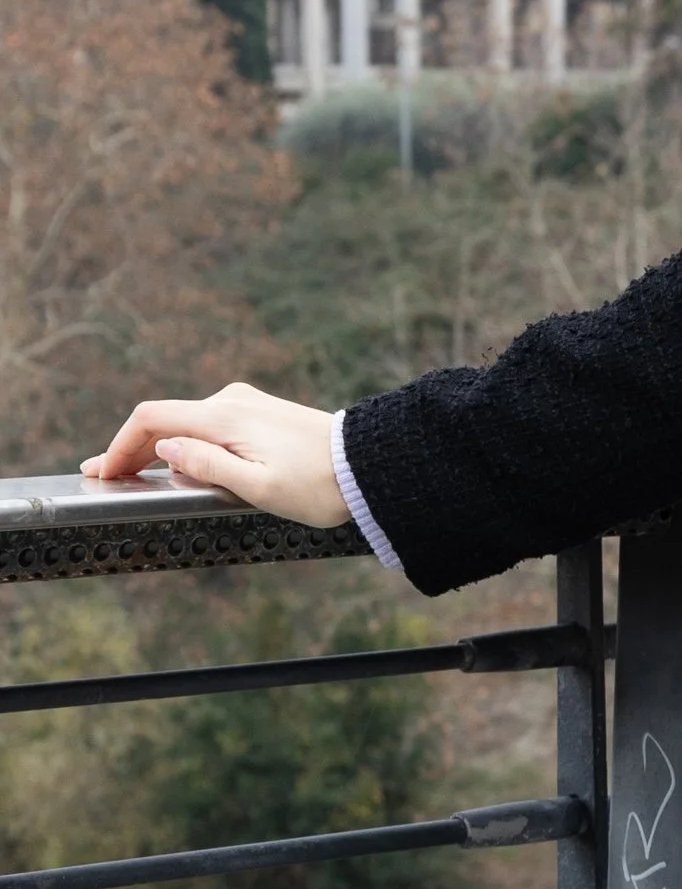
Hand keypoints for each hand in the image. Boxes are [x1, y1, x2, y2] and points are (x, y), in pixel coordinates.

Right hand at [83, 384, 349, 528]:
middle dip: (132, 448)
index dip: (120, 445)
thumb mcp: (258, 486)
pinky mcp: (261, 414)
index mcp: (226, 417)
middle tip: (105, 476)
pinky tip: (176, 461)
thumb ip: (207, 467)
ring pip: (187, 422)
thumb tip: (165, 448)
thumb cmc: (319, 485)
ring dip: (157, 445)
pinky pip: (210, 425)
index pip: (152, 419)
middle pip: (165, 419)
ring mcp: (248, 405)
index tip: (103, 472)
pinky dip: (185, 442)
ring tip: (133, 472)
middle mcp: (232, 402)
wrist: (370, 467)